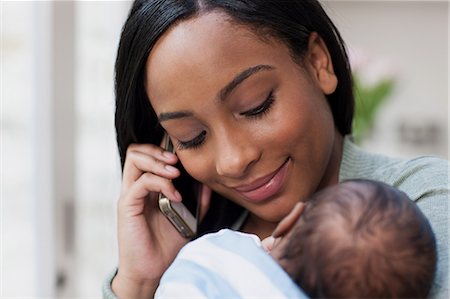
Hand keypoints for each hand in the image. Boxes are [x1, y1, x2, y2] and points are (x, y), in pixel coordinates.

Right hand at [112, 143, 209, 298]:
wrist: (152, 269)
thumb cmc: (166, 244)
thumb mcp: (189, 218)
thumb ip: (199, 201)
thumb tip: (208, 183)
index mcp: (148, 187)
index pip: (148, 155)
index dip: (163, 149)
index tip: (183, 153)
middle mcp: (136, 187)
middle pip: (137, 151)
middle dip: (159, 150)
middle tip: (177, 160)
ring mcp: (130, 195)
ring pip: (135, 160)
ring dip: (158, 161)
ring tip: (176, 173)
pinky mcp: (127, 205)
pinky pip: (141, 183)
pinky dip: (161, 183)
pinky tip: (175, 195)